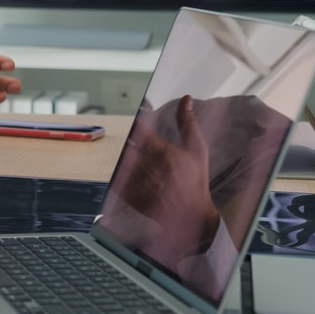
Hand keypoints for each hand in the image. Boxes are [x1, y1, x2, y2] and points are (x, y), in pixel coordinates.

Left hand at [113, 96, 217, 255]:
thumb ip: (188, 121)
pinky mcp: (128, 194)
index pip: (137, 126)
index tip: (139, 117)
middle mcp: (144, 163)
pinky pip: (117, 179)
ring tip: (148, 172)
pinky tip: (140, 182)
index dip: (136, 121)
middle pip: (127, 143)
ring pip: (121, 160)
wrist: (191, 215)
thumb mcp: (196, 149)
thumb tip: (186, 98)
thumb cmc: (195, 181)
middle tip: (146, 153)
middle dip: (133, 144)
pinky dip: (125, 178)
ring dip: (130, 162)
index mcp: (160, 148)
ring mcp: (134, 179)